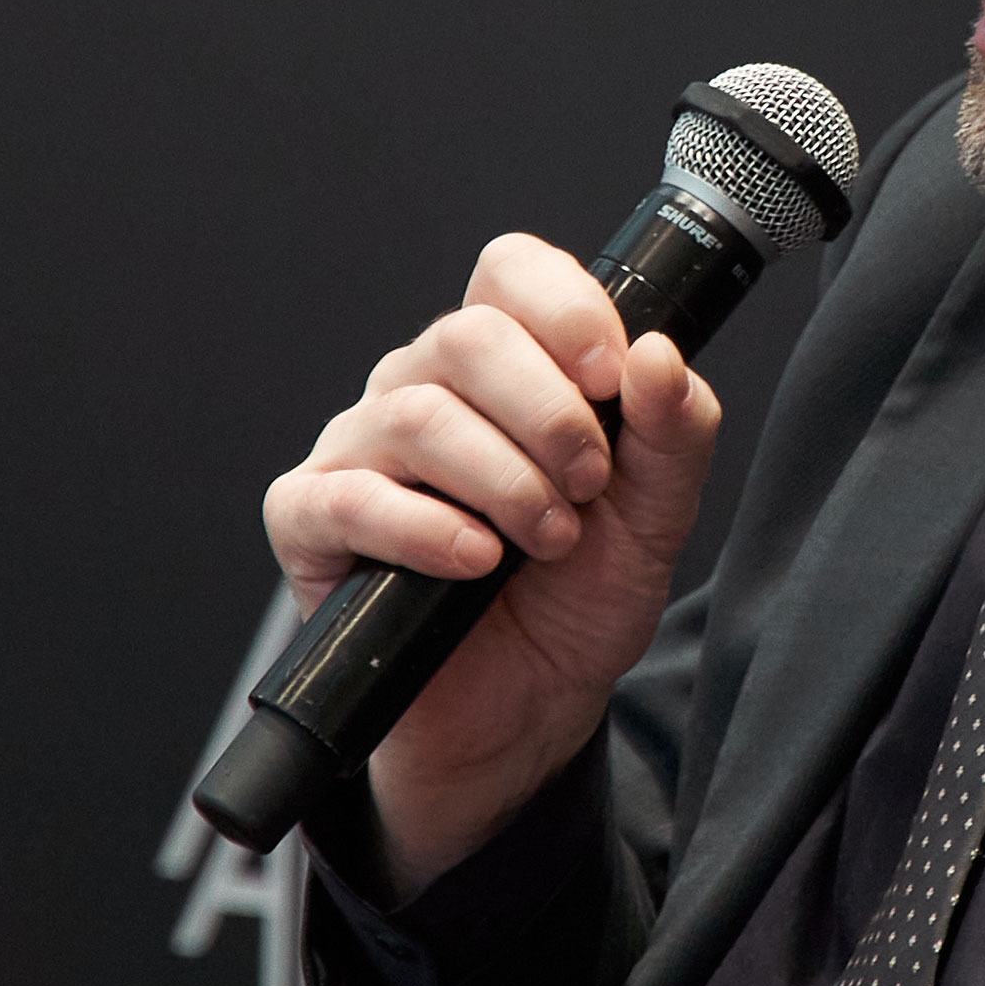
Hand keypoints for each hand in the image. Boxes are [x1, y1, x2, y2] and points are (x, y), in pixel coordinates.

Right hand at [262, 233, 723, 893]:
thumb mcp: (656, 518)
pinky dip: (423, 528)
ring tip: (548, 540)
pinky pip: (348, 496)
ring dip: (503, 479)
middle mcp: (422, 389)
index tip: (612, 375)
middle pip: (468, 336)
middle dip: (549, 414)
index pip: (511, 272)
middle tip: (590, 486)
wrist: (527, 713)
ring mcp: (359, 451)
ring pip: (417, 413)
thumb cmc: (575, 601)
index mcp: (503, 368)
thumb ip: (674, 433)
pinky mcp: (310, 521)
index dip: (564, 308)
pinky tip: (473, 562)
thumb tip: (660, 354)